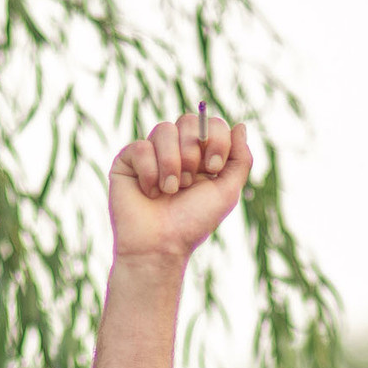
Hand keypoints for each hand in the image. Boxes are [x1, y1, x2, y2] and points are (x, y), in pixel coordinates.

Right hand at [106, 111, 252, 264]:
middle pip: (188, 121)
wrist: (161, 246)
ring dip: (171, 163)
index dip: (216, 139)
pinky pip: (141, 147)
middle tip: (188, 182)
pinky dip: (149, 172)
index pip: (211, 124)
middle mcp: (175, 150)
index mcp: (200, 155)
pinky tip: (150, 193)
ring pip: (164, 130)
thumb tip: (240, 125)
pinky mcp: (127, 161)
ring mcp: (151, 154)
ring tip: (170, 190)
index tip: (213, 168)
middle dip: (192, 152)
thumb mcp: (227, 191)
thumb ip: (240, 159)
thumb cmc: (193, 222)